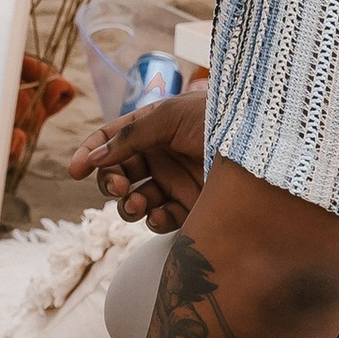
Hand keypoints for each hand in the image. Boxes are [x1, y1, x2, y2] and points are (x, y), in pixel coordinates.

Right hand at [69, 80, 207, 230]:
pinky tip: (161, 214)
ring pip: (135, 201)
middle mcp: (159, 157)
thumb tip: (92, 158)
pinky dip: (155, 221)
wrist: (264, 142)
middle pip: (118, 175)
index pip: (109, 141)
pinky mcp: (192, 207)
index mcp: (150, 130)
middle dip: (110, 183)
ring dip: (129, 205)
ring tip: (137, 204)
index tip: (74, 171)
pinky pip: (162, 220)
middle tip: (119, 186)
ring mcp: (174, 183)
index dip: (88, 153)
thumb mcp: (170, 116)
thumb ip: (130, 136)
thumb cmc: (218, 117)